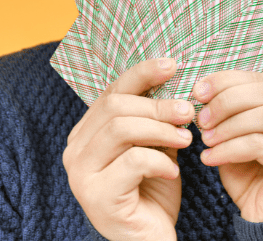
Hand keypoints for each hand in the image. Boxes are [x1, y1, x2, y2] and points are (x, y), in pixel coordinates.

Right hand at [63, 58, 194, 240]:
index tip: (172, 65)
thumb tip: (174, 79)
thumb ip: (155, 118)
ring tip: (186, 140)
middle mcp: (74, 151)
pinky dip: (160, 161)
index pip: (111, 91)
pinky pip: (133, 161)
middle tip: (188, 112)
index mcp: (86, 133)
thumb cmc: (153, 192)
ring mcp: (80, 175)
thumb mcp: (155, 146)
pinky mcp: (96, 196)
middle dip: (157, 105)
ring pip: (122, 129)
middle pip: (115, 107)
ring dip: (161, 129)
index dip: (142, 74)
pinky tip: (173, 173)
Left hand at [192, 71, 262, 222]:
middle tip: (200, 117)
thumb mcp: (240, 131)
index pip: (262, 78)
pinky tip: (210, 158)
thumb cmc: (255, 171)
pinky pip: (260, 144)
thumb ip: (232, 106)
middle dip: (226, 101)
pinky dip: (229, 149)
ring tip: (206, 139)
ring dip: (228, 126)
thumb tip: (204, 87)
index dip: (227, 80)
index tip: (198, 90)